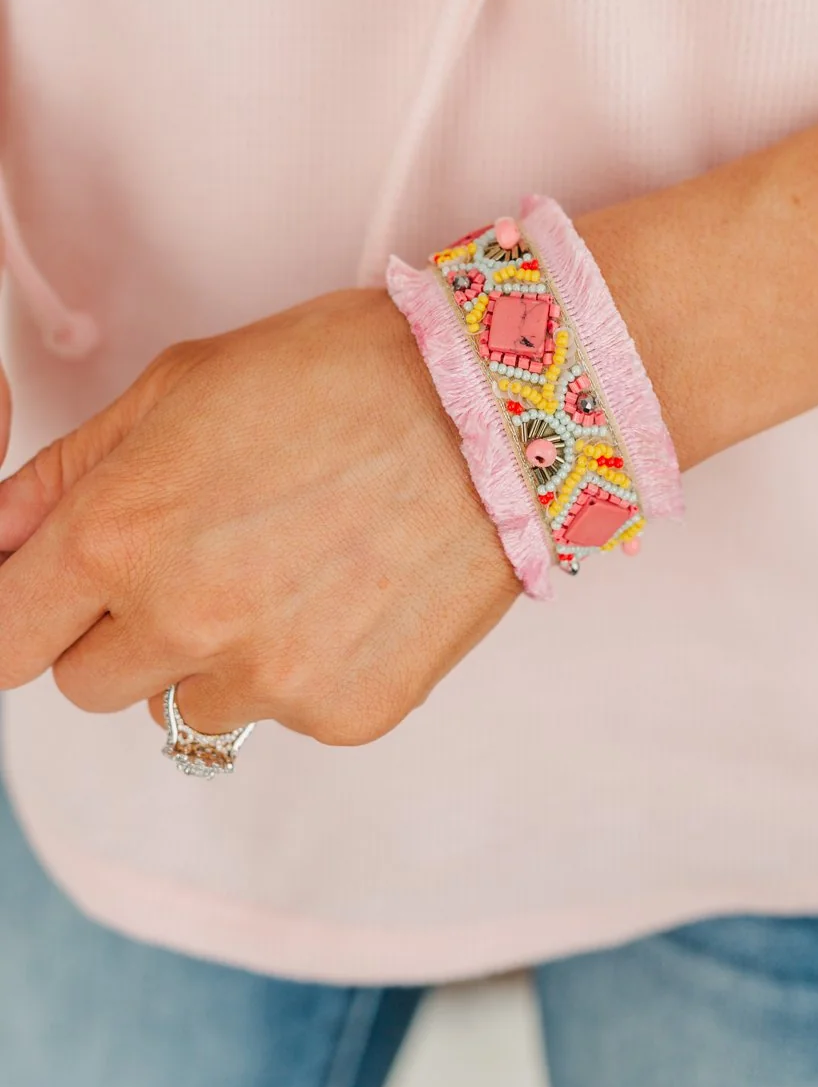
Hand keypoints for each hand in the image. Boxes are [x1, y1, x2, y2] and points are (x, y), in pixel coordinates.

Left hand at [0, 289, 520, 742]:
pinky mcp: (346, 713)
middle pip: (88, 687)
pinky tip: (351, 588)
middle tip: (204, 555)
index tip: (62, 594)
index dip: (32, 609)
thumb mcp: (182, 386)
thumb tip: (0, 537)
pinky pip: (287, 715)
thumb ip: (68, 473)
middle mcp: (183, 623)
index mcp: (119, 537)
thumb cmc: (345, 371)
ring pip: (190, 708)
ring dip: (218, 654)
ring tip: (293, 564)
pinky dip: (306, 667)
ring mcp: (269, 680)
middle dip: (124, 631)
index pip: (6, 639)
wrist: (498, 403)